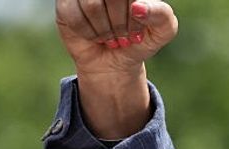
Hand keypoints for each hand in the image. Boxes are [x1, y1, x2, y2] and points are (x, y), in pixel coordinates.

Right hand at [54, 0, 178, 138]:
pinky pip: (74, 16)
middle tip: (123, 37)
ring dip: (104, 30)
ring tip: (109, 37)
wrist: (116, 62)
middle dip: (119, 24)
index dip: (134, 16)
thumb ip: (161, 15)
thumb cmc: (140, 40)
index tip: (137, 33)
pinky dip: (87, 33)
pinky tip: (94, 36)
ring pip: (91, 4)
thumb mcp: (163, 31)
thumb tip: (137, 6)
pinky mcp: (65, 3)